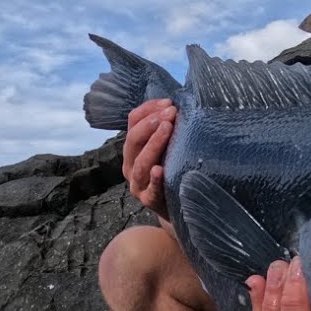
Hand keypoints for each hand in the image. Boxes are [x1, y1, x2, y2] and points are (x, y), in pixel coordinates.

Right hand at [122, 98, 175, 220]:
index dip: (149, 109)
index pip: (133, 121)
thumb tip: (180, 103)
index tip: (169, 102)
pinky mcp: (149, 200)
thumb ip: (167, 128)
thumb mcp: (166, 148)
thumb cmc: (173, 171)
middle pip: (133, 140)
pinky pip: (151, 190)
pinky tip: (159, 170)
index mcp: (133, 148)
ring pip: (141, 162)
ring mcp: (137, 184)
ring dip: (154, 143)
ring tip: (167, 128)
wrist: (177, 208)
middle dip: (151, 123)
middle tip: (171, 113)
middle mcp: (130, 164)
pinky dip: (155, 179)